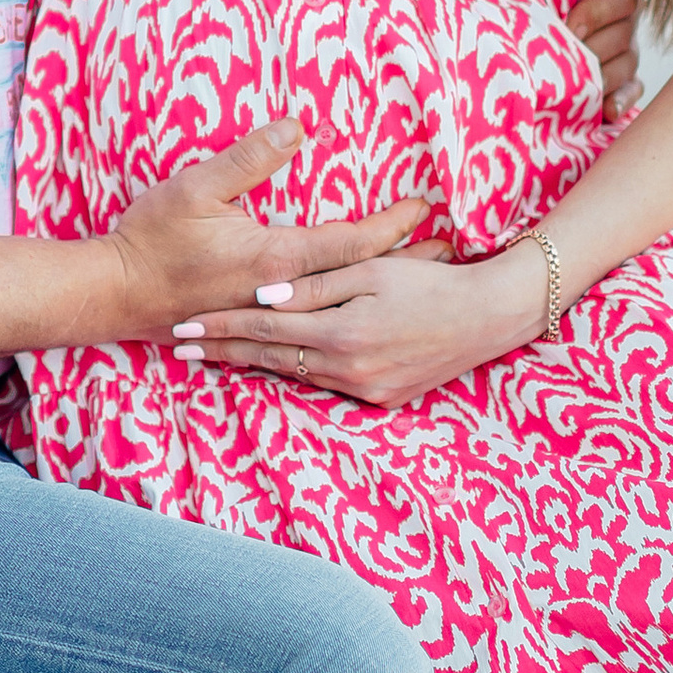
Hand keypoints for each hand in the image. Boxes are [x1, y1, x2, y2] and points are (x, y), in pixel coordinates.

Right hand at [104, 124, 426, 337]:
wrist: (113, 294)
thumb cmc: (150, 239)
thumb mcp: (195, 187)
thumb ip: (249, 156)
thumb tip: (296, 126)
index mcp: (276, 260)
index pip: (353, 243)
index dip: (394, 225)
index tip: (426, 207)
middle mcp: (281, 295)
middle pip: (360, 282)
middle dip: (405, 266)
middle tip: (448, 253)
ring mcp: (269, 317)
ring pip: (341, 307)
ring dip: (381, 292)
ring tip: (418, 281)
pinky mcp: (255, 328)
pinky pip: (313, 326)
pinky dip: (345, 314)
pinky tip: (358, 312)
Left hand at [173, 237, 545, 409]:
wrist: (489, 318)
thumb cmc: (433, 282)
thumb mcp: (374, 272)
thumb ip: (317, 284)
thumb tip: (265, 296)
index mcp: (342, 335)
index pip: (264, 328)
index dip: (222, 327)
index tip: (185, 326)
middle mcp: (348, 371)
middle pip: (270, 359)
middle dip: (224, 352)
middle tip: (183, 346)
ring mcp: (366, 391)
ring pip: (295, 375)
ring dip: (256, 364)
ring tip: (218, 356)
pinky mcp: (383, 400)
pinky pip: (328, 385)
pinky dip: (298, 371)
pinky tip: (275, 364)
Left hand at [529, 0, 642, 117]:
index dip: (598, 12)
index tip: (567, 24)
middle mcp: (627, 6)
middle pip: (625, 37)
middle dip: (596, 50)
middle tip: (566, 59)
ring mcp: (622, 38)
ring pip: (625, 66)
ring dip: (604, 79)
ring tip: (580, 89)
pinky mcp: (611, 65)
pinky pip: (628, 88)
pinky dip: (620, 101)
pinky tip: (606, 114)